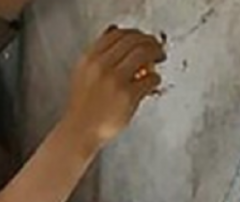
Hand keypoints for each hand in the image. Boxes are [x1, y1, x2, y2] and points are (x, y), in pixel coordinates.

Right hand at [64, 27, 165, 146]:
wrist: (80, 130)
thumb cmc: (83, 106)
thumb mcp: (83, 73)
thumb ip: (97, 55)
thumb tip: (116, 34)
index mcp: (89, 59)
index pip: (117, 34)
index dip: (134, 34)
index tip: (142, 39)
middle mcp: (101, 66)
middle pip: (133, 40)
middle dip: (150, 41)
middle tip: (156, 49)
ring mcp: (115, 81)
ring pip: (144, 53)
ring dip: (156, 53)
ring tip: (159, 59)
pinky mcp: (128, 96)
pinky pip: (151, 78)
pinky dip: (155, 78)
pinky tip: (152, 83)